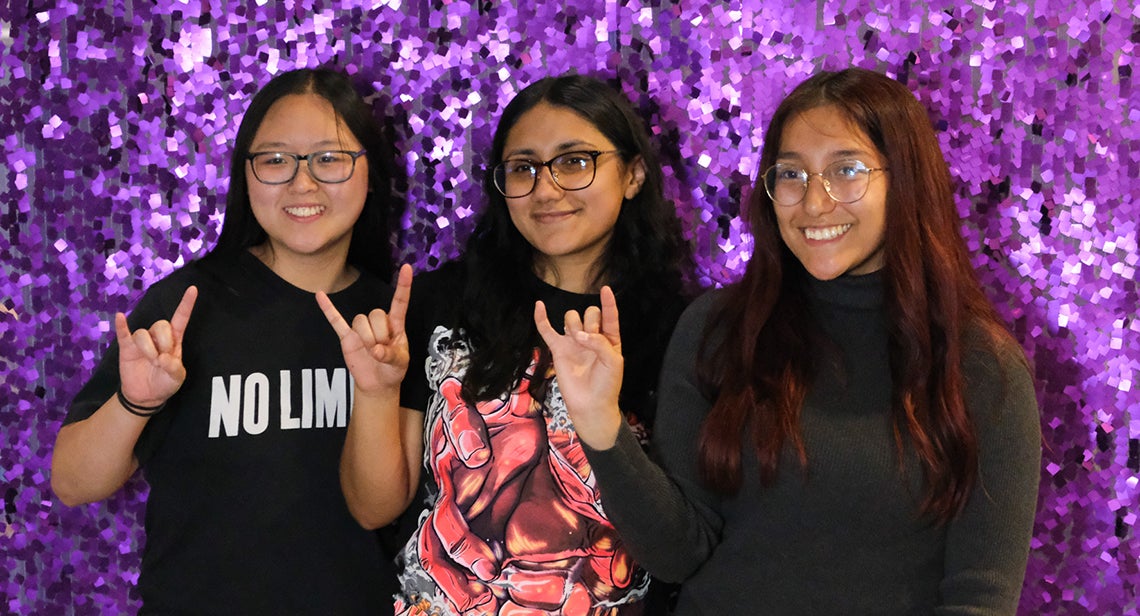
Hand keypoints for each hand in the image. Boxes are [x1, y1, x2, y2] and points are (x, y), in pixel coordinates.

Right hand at [116, 285, 197, 408]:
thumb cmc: (165, 383)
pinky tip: (120, 317)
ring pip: (142, 333)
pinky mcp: (127, 348)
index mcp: (174, 340)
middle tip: (162, 360)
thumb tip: (162, 358)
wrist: (146, 396)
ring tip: (151, 361)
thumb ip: (174, 368)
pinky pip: (122, 333)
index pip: (181, 318)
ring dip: (148, 348)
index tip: (193, 289)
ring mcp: (141, 342)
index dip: (186, 304)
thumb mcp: (177, 378)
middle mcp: (158, 337)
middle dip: (163, 342)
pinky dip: (121, 325)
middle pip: (160, 325)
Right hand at [317, 264, 411, 395]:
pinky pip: (336, 320)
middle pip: (376, 314)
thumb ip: (390, 355)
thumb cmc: (393, 370)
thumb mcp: (400, 364)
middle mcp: (378, 323)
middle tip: (382, 351)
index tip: (407, 268)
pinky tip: (320, 295)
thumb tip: (376, 350)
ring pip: (360, 320)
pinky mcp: (347, 337)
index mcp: (396, 324)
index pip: (400, 301)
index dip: (403, 286)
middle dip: (379, 334)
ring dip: (366, 338)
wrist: (378, 384)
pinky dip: (328, 308)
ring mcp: (361, 329)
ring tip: (371, 352)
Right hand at [534, 285, 623, 449]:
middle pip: (589, 313)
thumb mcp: (614, 362)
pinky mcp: (558, 349)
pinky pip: (547, 330)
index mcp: (609, 339)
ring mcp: (573, 342)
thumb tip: (578, 335)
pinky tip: (539, 306)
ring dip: (575, 324)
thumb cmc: (607, 385)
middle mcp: (591, 337)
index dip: (608, 302)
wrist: (591, 405)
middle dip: (590, 321)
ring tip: (578, 341)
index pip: (609, 315)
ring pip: (571, 317)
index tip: (605, 289)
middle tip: (591, 340)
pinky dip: (542, 318)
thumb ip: (600, 343)